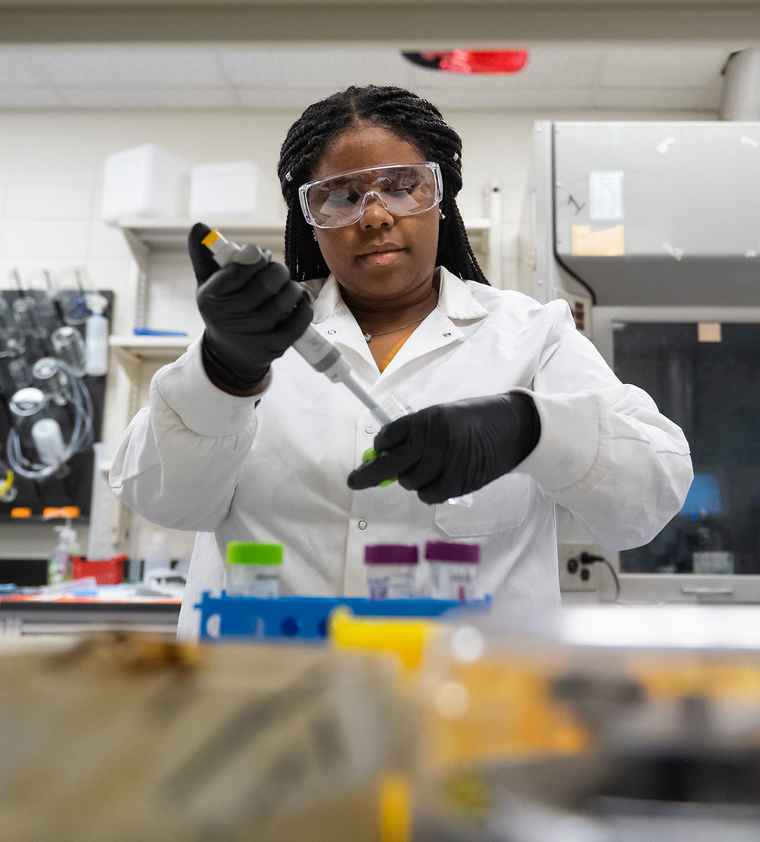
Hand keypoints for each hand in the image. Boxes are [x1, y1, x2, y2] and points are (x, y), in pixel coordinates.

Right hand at [189, 222, 312, 391]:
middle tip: (276, 271)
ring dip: (292, 287)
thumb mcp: (207, 285)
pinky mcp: (275, 346)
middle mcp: (231, 318)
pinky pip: (299, 321)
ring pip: (284, 300)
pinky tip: (299, 300)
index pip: (242, 267)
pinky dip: (304, 306)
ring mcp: (254, 335)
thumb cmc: (222, 310)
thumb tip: (199, 227)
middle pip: (266, 283)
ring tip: (288, 286)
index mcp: (212, 298)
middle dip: (277, 270)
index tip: (260, 257)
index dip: (257, 256)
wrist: (230, 355)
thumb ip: (203, 255)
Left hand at [347, 392, 540, 503]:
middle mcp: (433, 440)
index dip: (379, 448)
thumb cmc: (474, 420)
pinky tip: (437, 481)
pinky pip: (428, 495)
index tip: (374, 455)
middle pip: (391, 464)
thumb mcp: (442, 416)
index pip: (389, 436)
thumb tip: (386, 455)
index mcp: (427, 419)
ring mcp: (445, 462)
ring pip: (410, 482)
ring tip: (431, 468)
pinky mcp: (458, 482)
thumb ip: (417, 434)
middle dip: (368, 474)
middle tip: (353, 481)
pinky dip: (428, 492)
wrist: (511, 427)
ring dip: (413, 480)